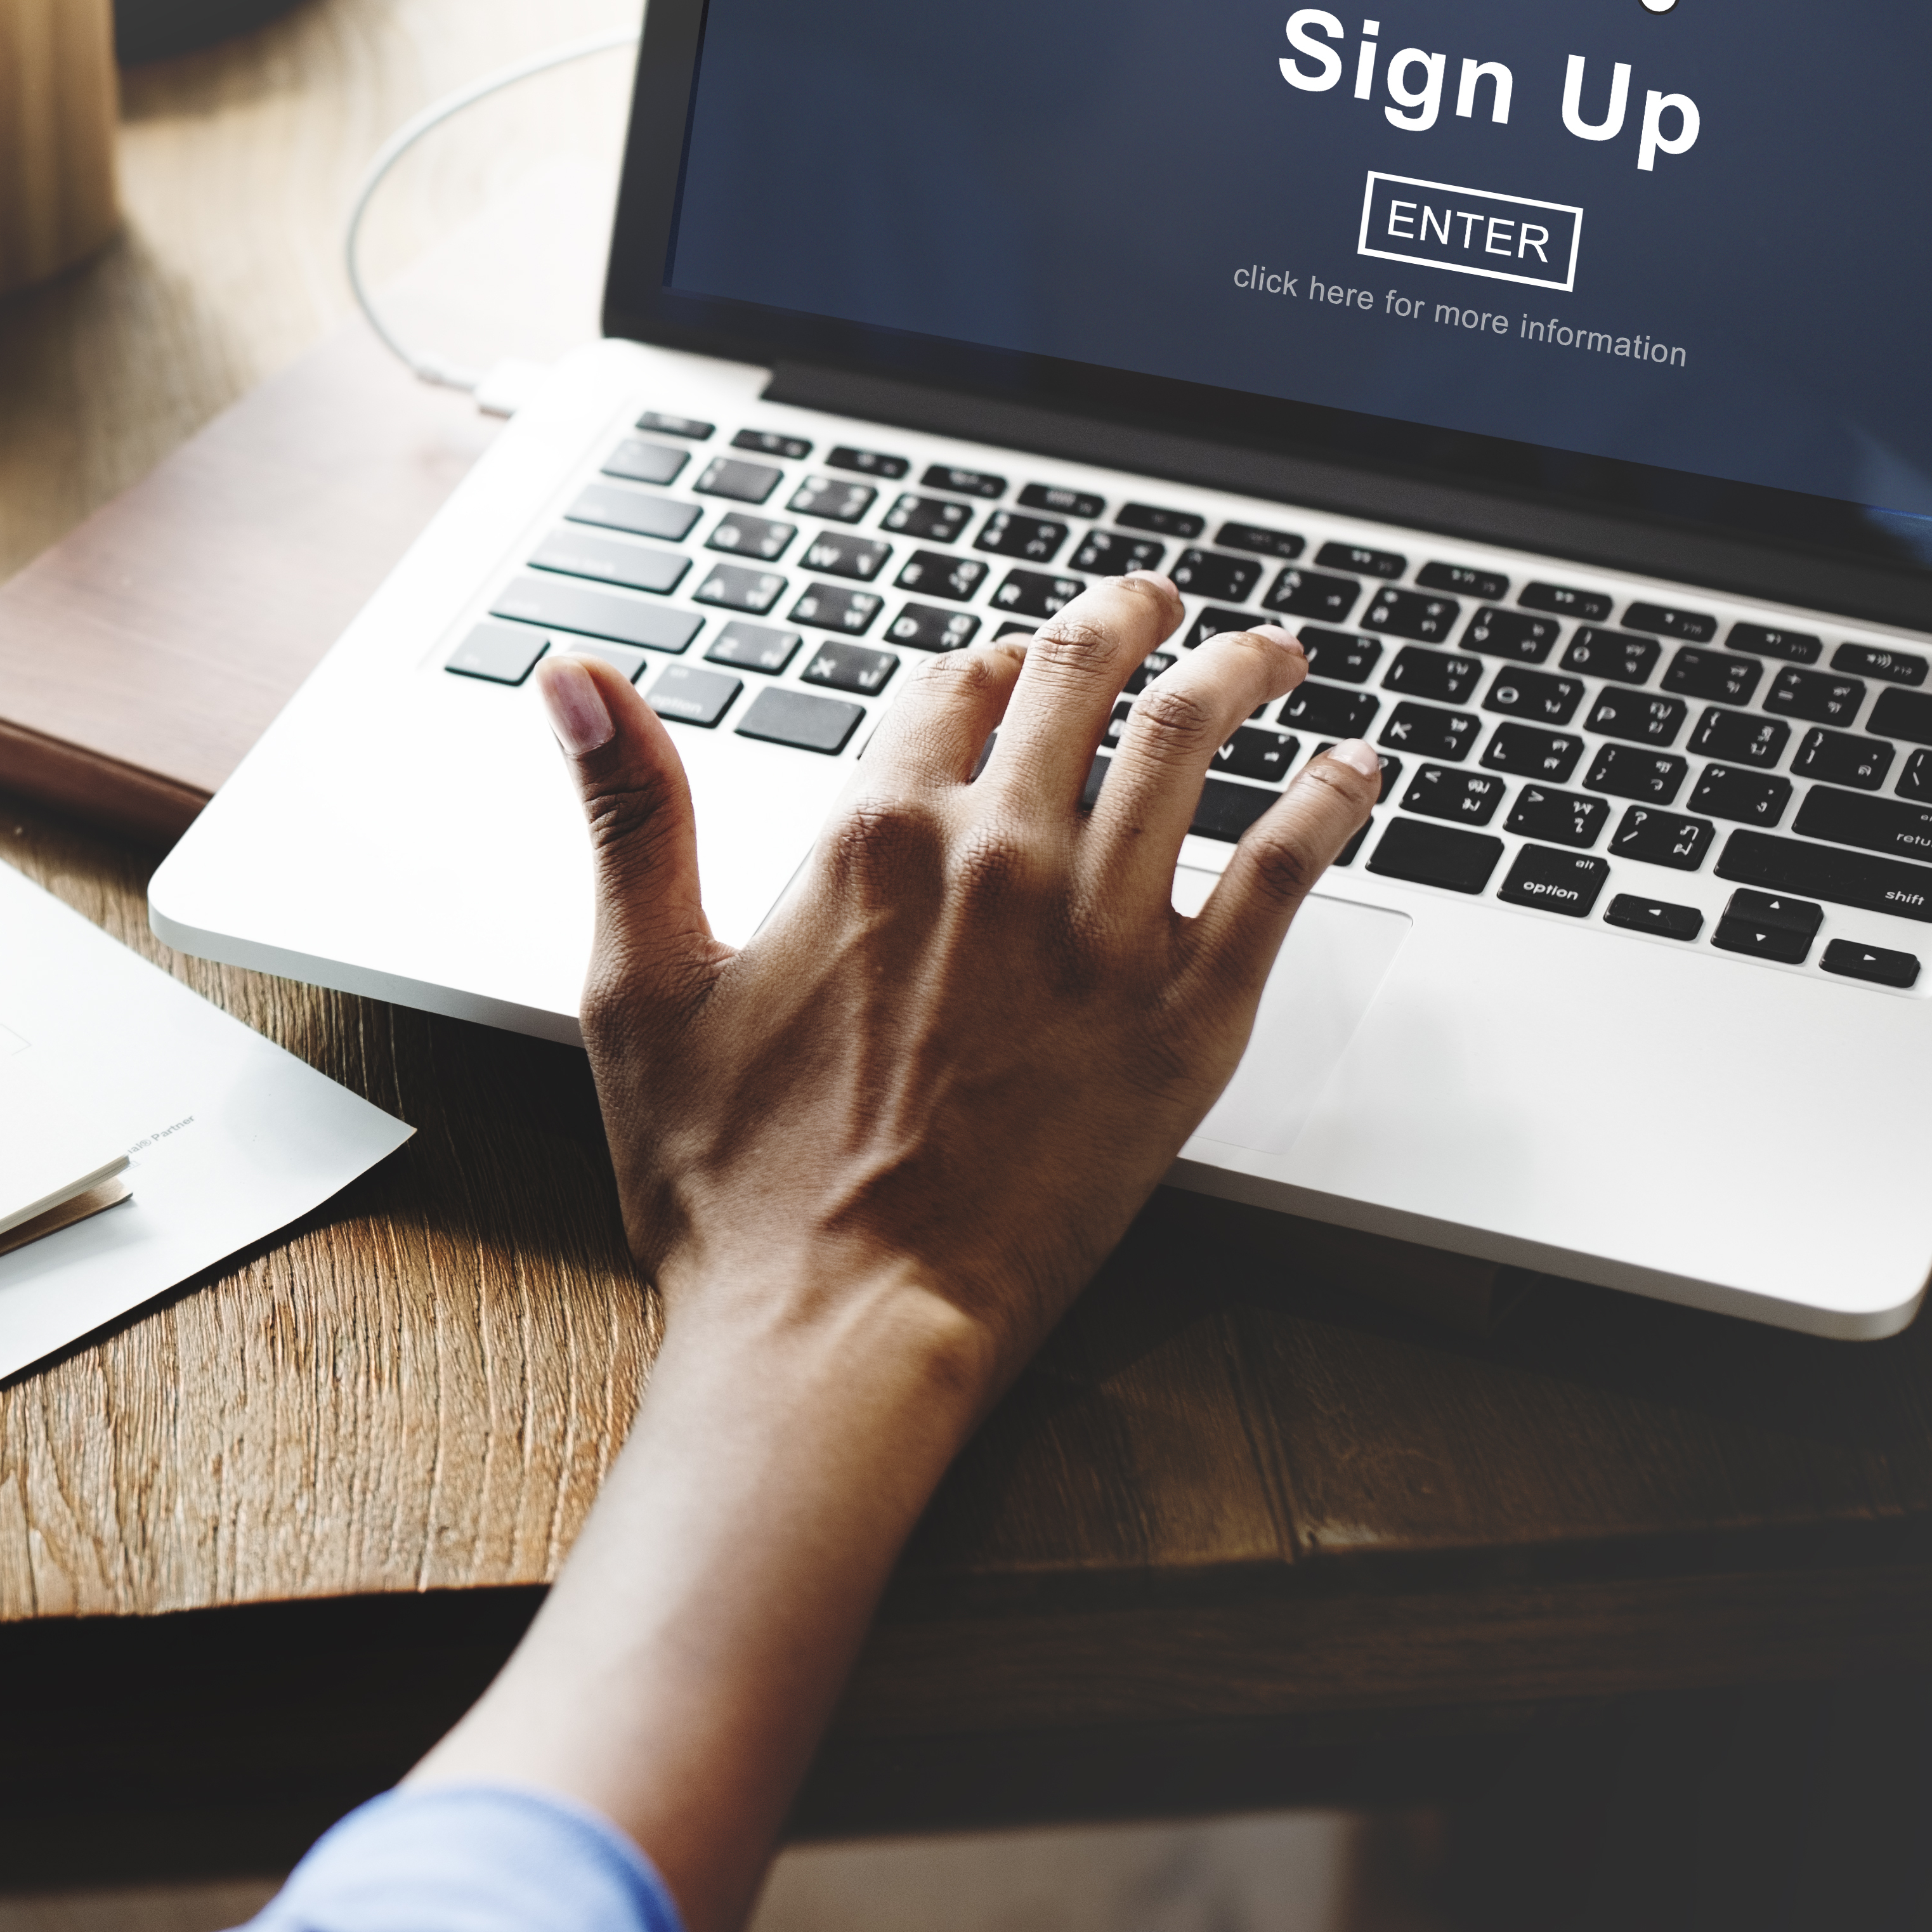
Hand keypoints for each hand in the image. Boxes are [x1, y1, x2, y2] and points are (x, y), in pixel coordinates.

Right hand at [546, 572, 1388, 1401]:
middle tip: (1154, 605)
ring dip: (1238, 673)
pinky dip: (1330, 802)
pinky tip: (1355, 773)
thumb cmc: (730, 1187)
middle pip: (1077, 681)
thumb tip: (576, 679)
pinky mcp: (1184, 1020)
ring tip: (1268, 652)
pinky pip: (1283, 873)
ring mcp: (1100, 936)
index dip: (976, 666)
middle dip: (1123, 621)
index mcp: (869, 840)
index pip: (946, 687)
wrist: (841, 1325)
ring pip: (1190, 743)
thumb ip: (628, 812)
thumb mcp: (640, 984)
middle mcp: (994, 860)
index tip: (1000, 667)